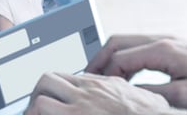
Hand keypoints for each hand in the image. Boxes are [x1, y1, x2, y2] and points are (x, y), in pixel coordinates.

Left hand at [25, 71, 167, 114]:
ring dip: (34, 112)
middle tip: (37, 113)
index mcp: (102, 84)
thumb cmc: (152, 114)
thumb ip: (130, 91)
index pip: (65, 76)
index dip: (54, 90)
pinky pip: (42, 113)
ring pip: (40, 99)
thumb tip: (134, 92)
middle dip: (38, 96)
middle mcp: (87, 92)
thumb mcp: (144, 97)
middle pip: (47, 81)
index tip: (52, 103)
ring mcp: (79, 108)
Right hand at [87, 35, 186, 112]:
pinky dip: (126, 60)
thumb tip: (122, 94)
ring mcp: (171, 42)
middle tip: (84, 80)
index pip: (119, 58)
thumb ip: (149, 93)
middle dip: (98, 60)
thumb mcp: (181, 97)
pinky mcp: (177, 48)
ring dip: (111, 59)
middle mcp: (165, 40)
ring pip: (129, 43)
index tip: (89, 90)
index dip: (101, 75)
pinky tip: (125, 78)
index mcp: (163, 49)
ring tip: (100, 80)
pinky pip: (142, 48)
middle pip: (118, 42)